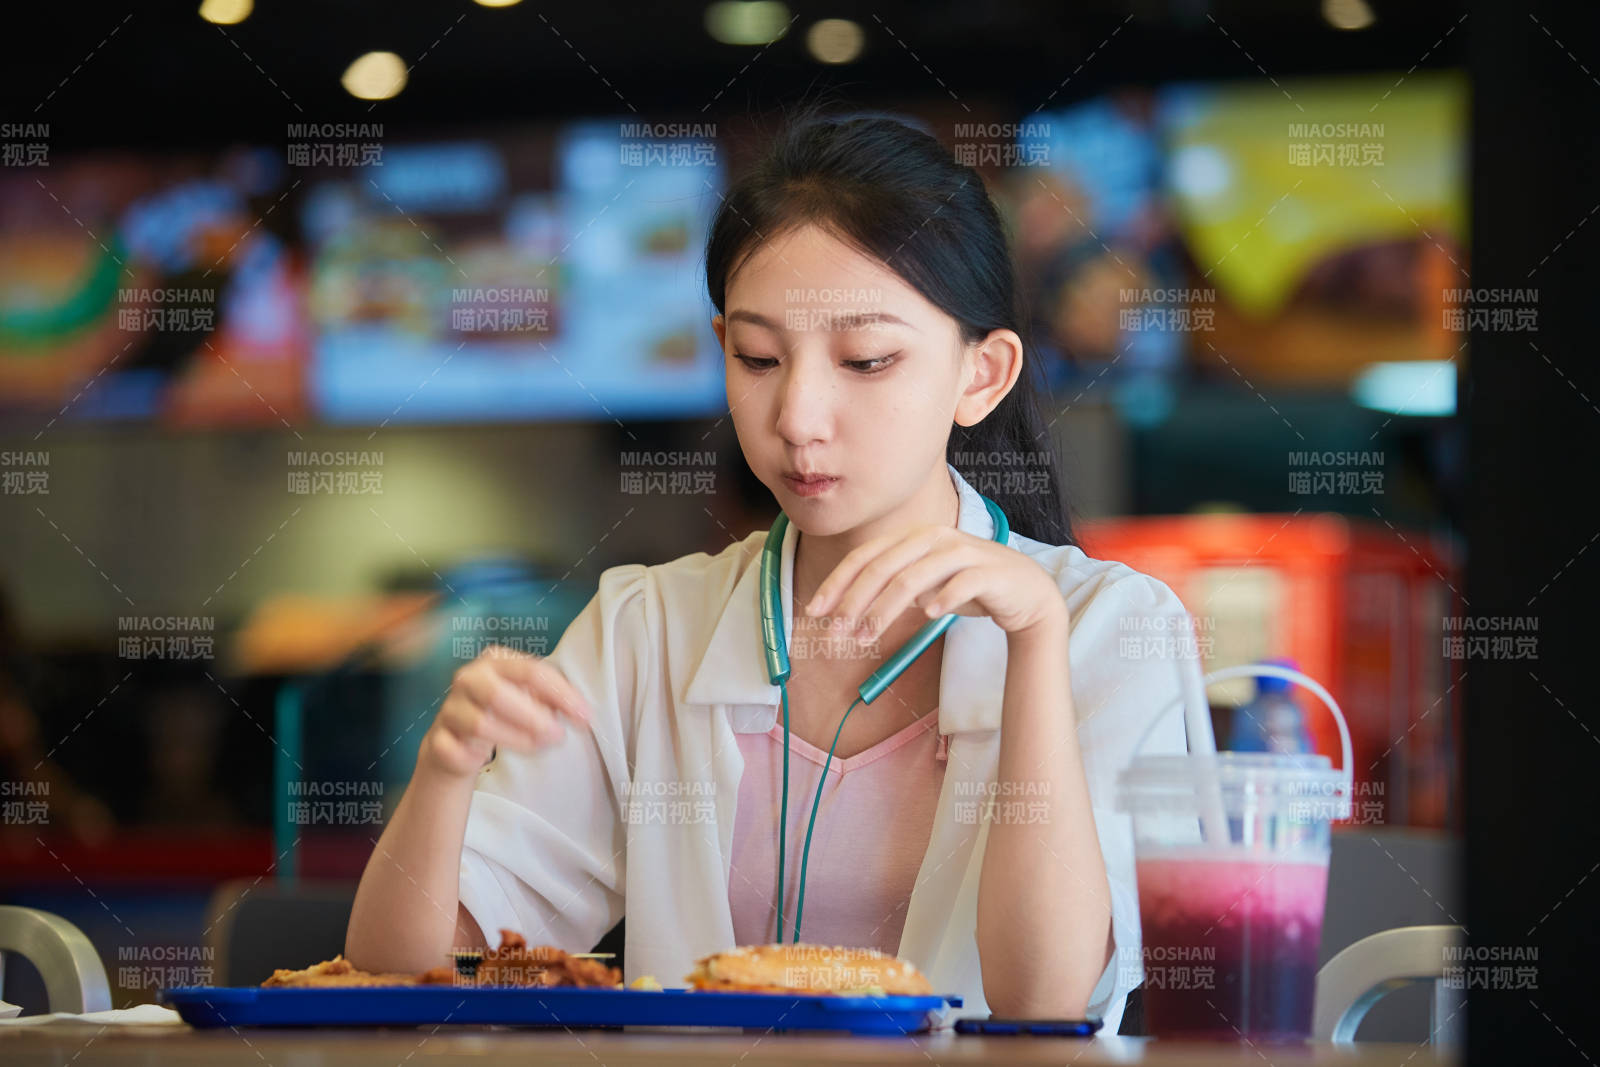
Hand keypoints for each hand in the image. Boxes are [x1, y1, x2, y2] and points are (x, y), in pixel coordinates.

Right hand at [419, 646, 592, 780]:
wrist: (457, 741)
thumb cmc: (503, 713)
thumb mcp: (528, 697)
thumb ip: (552, 699)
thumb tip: (580, 713)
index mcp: (495, 660)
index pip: (531, 671)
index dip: (561, 694)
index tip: (583, 716)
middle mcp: (468, 678)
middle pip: (498, 694)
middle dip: (533, 717)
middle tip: (557, 735)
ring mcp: (450, 708)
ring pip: (480, 724)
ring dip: (516, 739)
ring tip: (538, 746)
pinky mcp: (438, 740)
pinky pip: (459, 751)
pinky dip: (476, 757)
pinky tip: (487, 757)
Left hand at [802, 526, 1068, 640]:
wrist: (1024, 593)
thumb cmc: (967, 588)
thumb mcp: (922, 586)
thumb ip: (888, 591)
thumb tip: (844, 614)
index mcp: (913, 537)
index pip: (865, 557)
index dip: (837, 583)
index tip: (814, 612)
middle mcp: (934, 538)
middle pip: (883, 567)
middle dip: (854, 601)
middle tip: (836, 632)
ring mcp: (964, 551)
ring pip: (914, 577)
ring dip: (886, 608)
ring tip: (868, 636)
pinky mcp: (990, 570)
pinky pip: (962, 582)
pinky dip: (943, 598)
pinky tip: (929, 616)